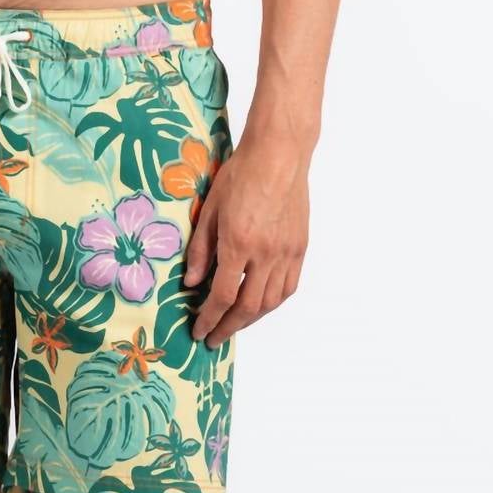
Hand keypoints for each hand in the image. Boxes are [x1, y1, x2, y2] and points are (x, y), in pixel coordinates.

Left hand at [183, 129, 311, 346]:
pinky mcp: (299, 248)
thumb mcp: (209, 211)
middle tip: (214, 338)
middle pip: (247, 307)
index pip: (221, 296)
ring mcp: (286, 252)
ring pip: (270, 302)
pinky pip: (288, 287)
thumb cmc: (241, 175)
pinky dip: (272, 303)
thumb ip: (201, 251)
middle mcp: (266, 253)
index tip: (199, 331)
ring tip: (233, 324)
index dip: (208, 319)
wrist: (279, 154)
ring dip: (250, 319)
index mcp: (239, 244)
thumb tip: (192, 284)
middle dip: (228, 327)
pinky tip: (259, 306)